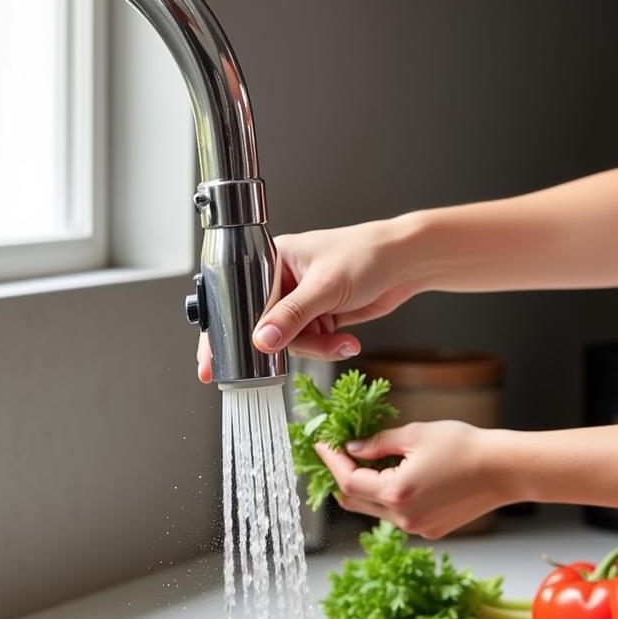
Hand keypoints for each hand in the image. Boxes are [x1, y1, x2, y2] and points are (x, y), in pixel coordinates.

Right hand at [196, 217, 421, 381]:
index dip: (223, 333)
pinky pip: (312, 343)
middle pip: (265, 328)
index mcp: (269, 261)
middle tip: (295, 356)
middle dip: (287, 344)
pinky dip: (329, 347)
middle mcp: (280, 282)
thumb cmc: (366, 254)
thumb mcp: (325, 286)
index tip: (209, 364)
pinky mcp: (319, 317)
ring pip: (290, 341)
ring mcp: (300, 302)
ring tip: (340, 340)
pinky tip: (347, 340)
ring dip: (316, 347)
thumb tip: (262, 341)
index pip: (236, 299)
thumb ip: (292, 315)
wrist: (407, 262)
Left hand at [315, 421, 509, 538]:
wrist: (505, 469)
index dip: (330, 462)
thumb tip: (352, 448)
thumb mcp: (414, 434)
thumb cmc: (465, 447)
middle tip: (335, 453)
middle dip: (341, 477)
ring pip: (375, 510)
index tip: (322, 444)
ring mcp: (417, 528)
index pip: (347, 481)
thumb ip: (377, 443)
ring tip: (362, 462)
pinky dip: (386, 498)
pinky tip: (391, 477)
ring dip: (364, 488)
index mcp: (396, 493)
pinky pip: (396, 516)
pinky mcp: (431, 530)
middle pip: (355, 501)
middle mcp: (404, 518)